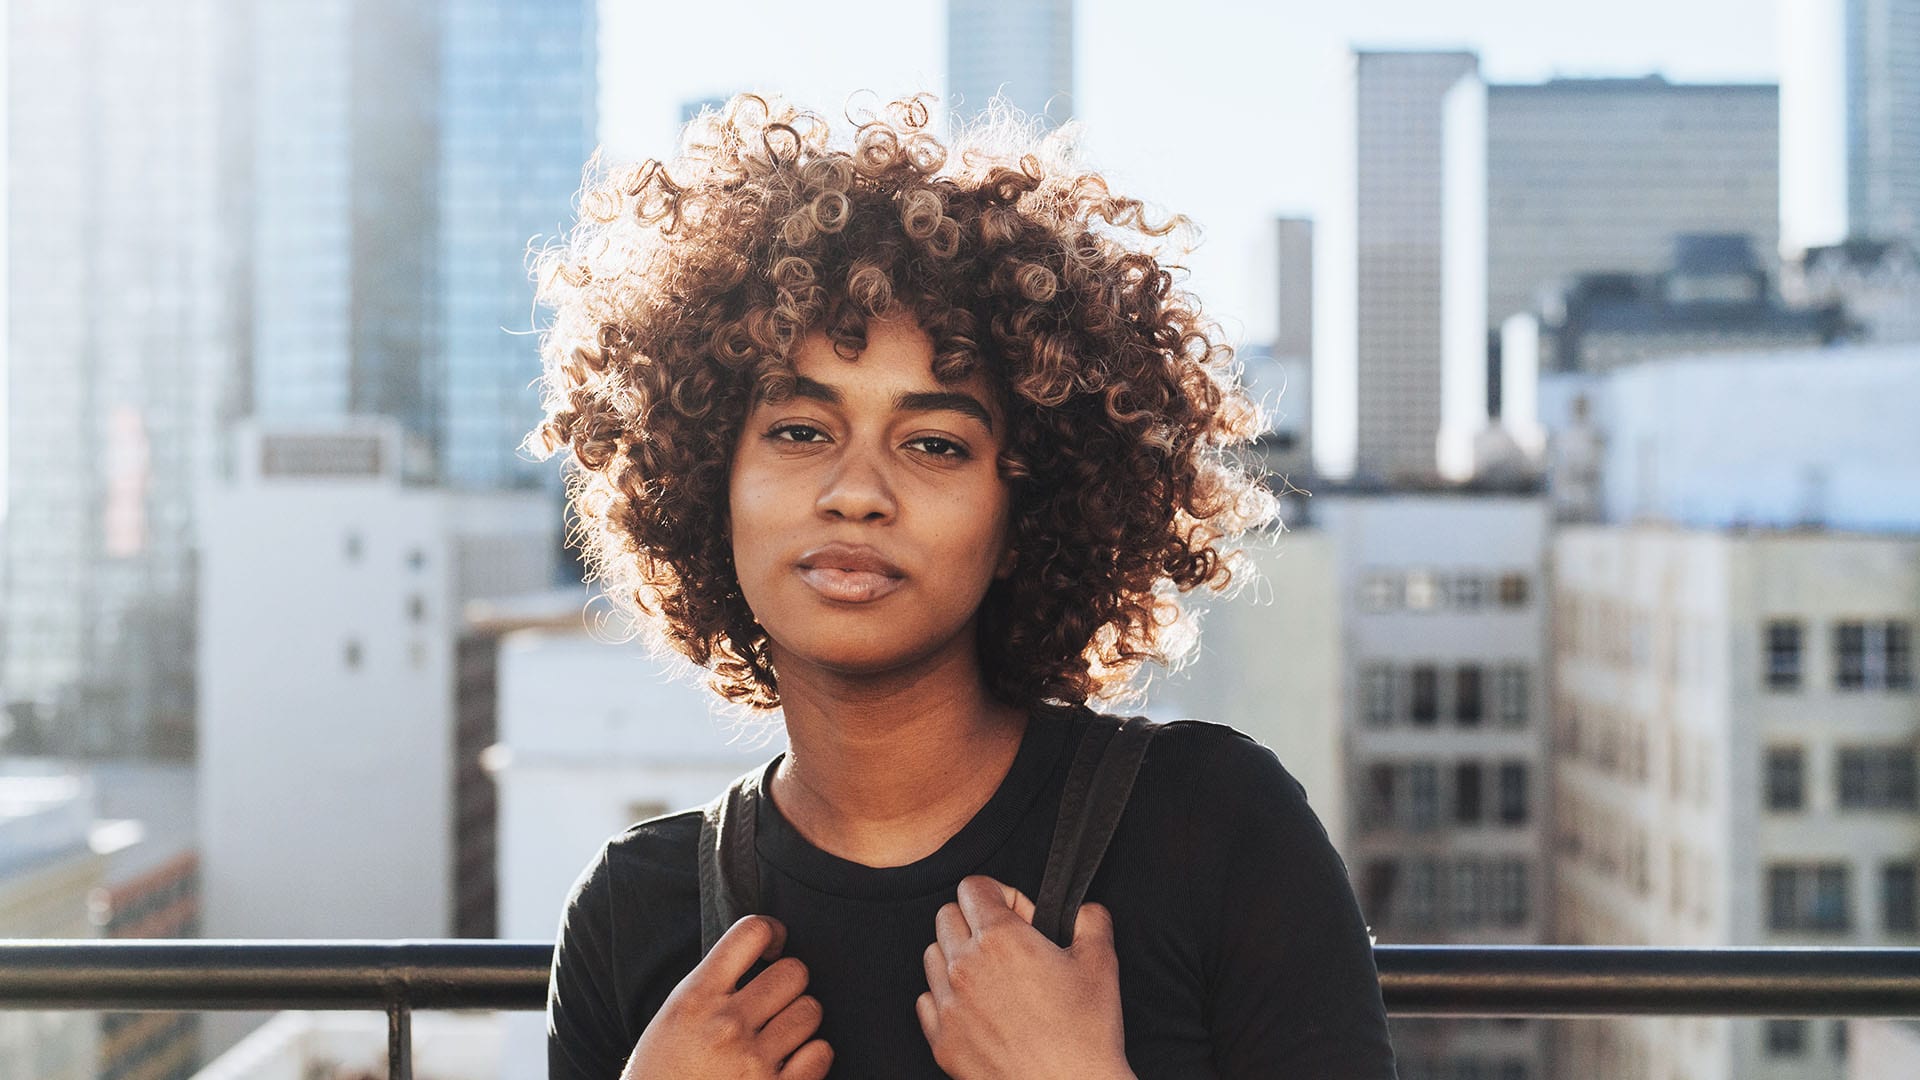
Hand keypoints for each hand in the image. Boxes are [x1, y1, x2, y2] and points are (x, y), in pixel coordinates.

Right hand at [621, 915, 831, 1078]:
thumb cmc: (662, 1073)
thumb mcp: (673, 1017)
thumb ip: (711, 984)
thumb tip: (757, 952)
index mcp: (695, 998)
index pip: (751, 932)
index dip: (772, 931)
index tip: (772, 947)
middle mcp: (726, 1025)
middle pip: (794, 971)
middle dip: (788, 983)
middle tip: (774, 1001)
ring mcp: (752, 1061)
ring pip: (810, 1010)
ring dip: (799, 1020)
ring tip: (779, 1035)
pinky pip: (820, 1053)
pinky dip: (812, 1056)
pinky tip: (792, 1061)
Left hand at [916, 875, 1133, 1079]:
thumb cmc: (1084, 1034)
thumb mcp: (1101, 962)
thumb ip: (1090, 918)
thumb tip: (1083, 910)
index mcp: (1000, 939)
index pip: (974, 886)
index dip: (1002, 895)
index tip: (1020, 917)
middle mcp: (965, 966)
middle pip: (947, 916)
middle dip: (977, 921)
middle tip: (1008, 946)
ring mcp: (948, 1005)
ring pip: (932, 955)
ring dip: (957, 956)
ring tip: (992, 977)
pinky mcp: (942, 1040)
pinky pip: (927, 1000)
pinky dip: (946, 998)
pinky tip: (977, 1008)